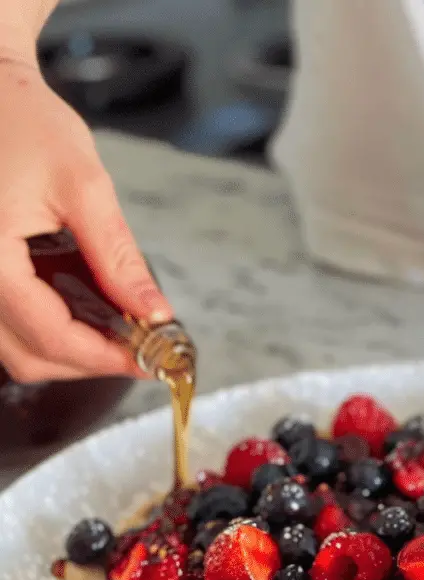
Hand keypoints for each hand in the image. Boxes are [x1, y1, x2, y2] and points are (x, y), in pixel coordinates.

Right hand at [0, 56, 173, 382]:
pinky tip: (80, 310)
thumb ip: (118, 257)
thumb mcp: (82, 185)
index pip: (50, 336)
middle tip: (136, 349)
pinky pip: (3, 324)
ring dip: (66, 350)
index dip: (105, 357)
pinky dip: (43, 328)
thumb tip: (154, 313)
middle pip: (29, 357)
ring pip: (12, 349)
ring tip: (114, 330)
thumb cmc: (22, 119)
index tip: (148, 360)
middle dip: (87, 361)